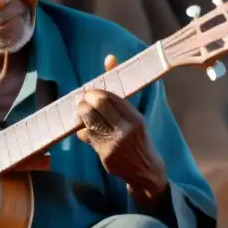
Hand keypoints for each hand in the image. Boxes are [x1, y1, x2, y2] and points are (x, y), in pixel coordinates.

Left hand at [76, 54, 168, 197]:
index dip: (95, 92)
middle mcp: (126, 129)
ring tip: (84, 114)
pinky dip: (83, 130)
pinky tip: (87, 130)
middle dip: (85, 101)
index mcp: (135, 117)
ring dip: (81, 115)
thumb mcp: (133, 114)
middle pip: (95, 106)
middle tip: (84, 102)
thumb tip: (109, 58)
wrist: (145, 169)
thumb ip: (118, 89)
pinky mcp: (105, 155)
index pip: (109, 96)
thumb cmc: (138, 137)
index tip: (91, 93)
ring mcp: (114, 143)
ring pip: (87, 121)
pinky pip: (85, 136)